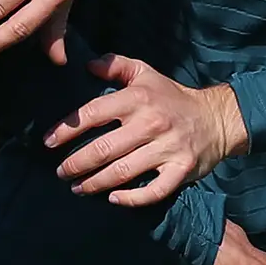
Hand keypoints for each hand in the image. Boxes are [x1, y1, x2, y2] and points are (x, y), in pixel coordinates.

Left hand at [51, 54, 246, 205]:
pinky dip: (131, 199)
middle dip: (76, 164)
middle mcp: (151, 123)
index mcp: (138, 98)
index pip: (93, 114)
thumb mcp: (146, 74)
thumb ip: (116, 66)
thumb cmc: (173, 97)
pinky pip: (153, 191)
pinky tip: (113, 199)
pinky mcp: (181, 170)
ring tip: (77, 188)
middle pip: (103, 149)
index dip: (66, 129)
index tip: (48, 142)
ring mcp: (167, 149)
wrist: (217, 118)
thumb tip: (87, 65)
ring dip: (95, 183)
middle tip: (61, 172)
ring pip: (123, 172)